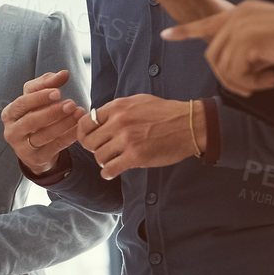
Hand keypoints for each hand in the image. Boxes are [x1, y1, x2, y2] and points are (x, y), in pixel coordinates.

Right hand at [0, 70, 86, 172]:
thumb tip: (64, 73)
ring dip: (63, 124)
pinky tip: (79, 127)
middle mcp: (12, 131)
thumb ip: (48, 84)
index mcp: (9, 113)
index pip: (22, 103)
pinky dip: (69, 136)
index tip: (58, 91)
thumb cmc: (36, 117)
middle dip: (52, 112)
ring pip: (44, 135)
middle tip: (70, 104)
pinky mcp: (36, 158)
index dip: (40, 97)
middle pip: (30, 121)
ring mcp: (22, 148)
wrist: (35, 149)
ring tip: (78, 113)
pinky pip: (55, 146)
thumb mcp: (38, 99)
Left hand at [76, 95, 201, 179]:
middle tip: (103, 151)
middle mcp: (119, 122)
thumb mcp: (137, 101)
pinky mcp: (136, 156)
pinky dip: (108, 173)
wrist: (189, 125)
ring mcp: (127, 140)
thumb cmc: (165, 113)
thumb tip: (99, 116)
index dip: (84, 133)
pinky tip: (112, 172)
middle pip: (89, 142)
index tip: (90, 139)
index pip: (86, 122)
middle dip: (93, 149)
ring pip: (99, 157)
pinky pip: (110, 169)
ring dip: (103, 161)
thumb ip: (117, 109)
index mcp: (117, 107)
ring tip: (112, 161)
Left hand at [175, 0, 273, 96]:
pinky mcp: (245, 40)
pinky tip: (272, 77)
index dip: (186, 31)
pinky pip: (235, 73)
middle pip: (213, 56)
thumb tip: (228, 68)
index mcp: (242, 12)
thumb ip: (246, 46)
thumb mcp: (268, 40)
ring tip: (267, 80)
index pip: (207, 22)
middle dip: (228, 79)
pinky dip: (252, 83)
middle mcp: (238, 15)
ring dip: (243, 83)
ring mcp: (240, 26)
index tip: (166, 36)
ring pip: (222, 67)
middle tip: (254, 88)